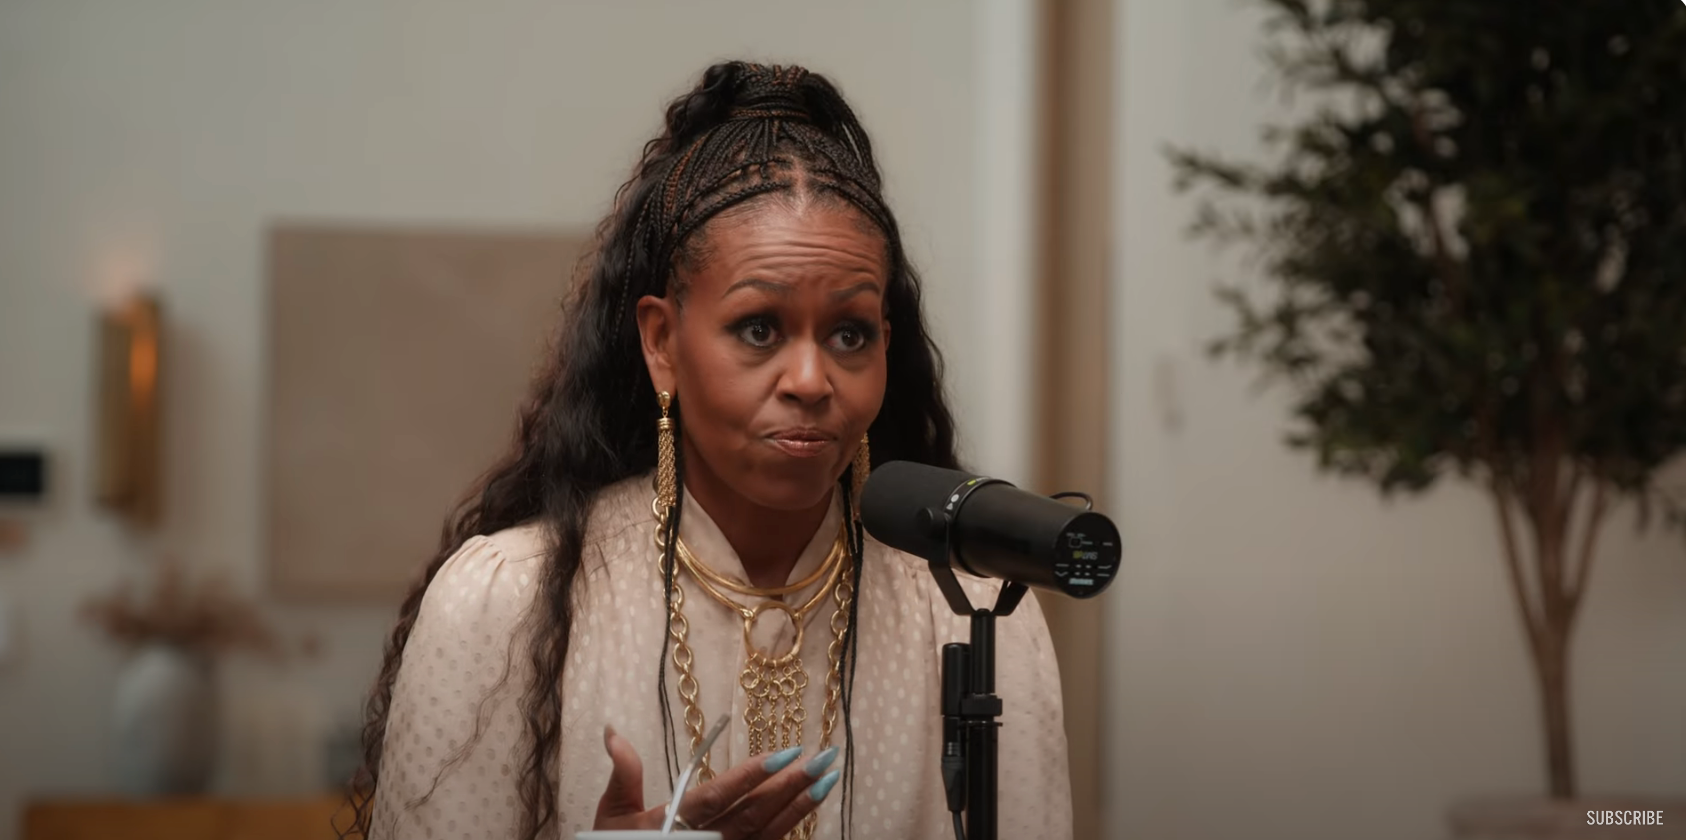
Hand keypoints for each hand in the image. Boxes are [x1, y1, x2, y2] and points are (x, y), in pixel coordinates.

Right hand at [593, 726, 841, 838]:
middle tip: (822, 759)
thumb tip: (613, 732)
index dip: (751, 776)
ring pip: (767, 832)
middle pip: (753, 813)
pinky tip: (810, 807)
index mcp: (673, 824)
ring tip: (826, 780)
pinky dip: (790, 828)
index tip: (785, 755)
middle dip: (790, 785)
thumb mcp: (613, 814)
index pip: (718, 796)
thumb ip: (623, 773)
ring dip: (799, 806)